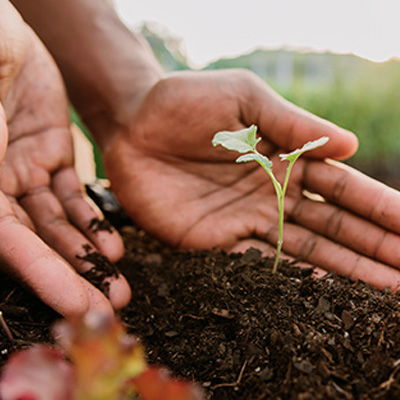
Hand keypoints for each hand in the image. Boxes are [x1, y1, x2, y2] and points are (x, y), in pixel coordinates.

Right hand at [0, 1, 129, 316]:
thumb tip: (4, 235)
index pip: (8, 245)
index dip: (41, 277)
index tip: (75, 307)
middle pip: (37, 244)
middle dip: (73, 277)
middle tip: (107, 307)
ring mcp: (24, 173)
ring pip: (60, 225)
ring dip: (89, 256)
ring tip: (119, 285)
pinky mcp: (52, 155)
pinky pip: (74, 195)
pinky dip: (93, 220)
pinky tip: (114, 247)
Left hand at [99, 69, 399, 289]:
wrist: (131, 126)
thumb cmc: (185, 102)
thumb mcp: (245, 100)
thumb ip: (293, 124)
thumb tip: (351, 145)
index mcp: (283, 158)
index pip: (342, 188)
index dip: (378, 208)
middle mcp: (270, 194)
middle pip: (333, 226)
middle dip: (373, 248)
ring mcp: (243, 221)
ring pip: (304, 251)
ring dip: (344, 271)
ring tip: (385, 291)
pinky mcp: (212, 241)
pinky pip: (258, 265)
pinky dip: (292, 281)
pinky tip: (323, 297)